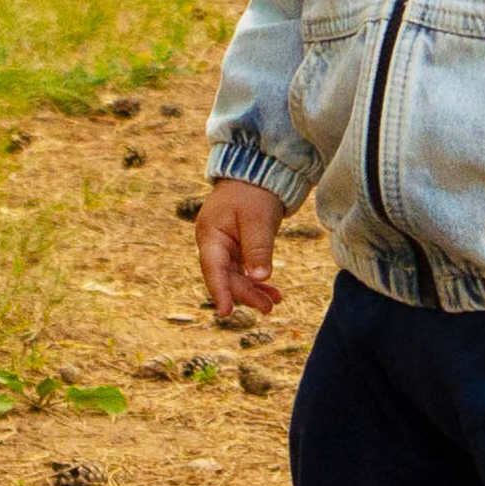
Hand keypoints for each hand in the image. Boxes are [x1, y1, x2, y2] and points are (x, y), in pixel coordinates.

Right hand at [197, 177, 284, 317]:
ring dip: (253, 290)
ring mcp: (224, 246)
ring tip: (274, 302)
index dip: (220, 291)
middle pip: (226, 276)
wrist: (257, 173)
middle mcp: (213, 243)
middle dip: (246, 293)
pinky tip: (271, 291)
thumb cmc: (254, 193)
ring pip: (235, 276)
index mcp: (211, 234)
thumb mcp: (258, 219)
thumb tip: (260, 278)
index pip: (213, 268)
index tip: (226, 312)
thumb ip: (258, 249)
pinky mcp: (236, 247)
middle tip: (268, 308)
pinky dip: (256, 280)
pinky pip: (243, 269)